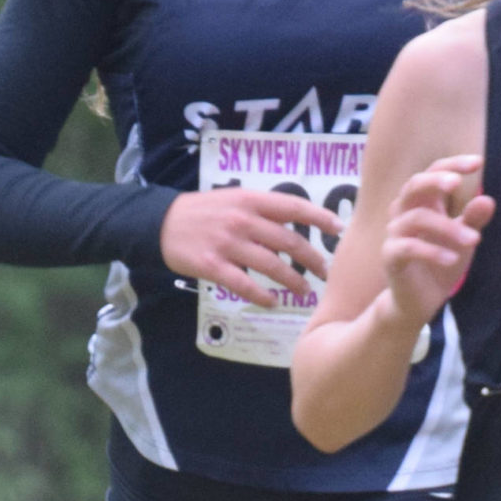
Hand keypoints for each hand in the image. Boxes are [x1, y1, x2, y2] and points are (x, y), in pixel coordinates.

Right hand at [160, 187, 338, 309]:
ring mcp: (228, 244)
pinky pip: (245, 285)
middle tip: (325, 272)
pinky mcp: (214, 266)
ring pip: (271, 266)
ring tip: (304, 291)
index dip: (320, 217)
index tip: (339, 229)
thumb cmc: (203, 211)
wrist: (161, 223)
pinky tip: (272, 302)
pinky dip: (262, 296)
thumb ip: (262, 209)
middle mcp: (243, 220)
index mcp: (250, 200)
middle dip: (312, 260)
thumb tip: (296, 223)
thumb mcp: (233, 198)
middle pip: (289, 241)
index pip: (293, 207)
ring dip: (293, 281)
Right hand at [381, 157, 494, 328]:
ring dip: (448, 227)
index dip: (453, 164)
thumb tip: (488, 200)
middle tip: (458, 184)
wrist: (420, 301)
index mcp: (423, 201)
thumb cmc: (441, 263)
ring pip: (417, 217)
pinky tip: (454, 260)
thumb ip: (473, 219)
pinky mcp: (390, 256)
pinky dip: (433, 252)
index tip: (478, 162)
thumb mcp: (463, 239)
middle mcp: (405, 212)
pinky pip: (409, 247)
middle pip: (414, 184)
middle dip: (435, 180)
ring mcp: (395, 233)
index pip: (434, 172)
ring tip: (475, 240)